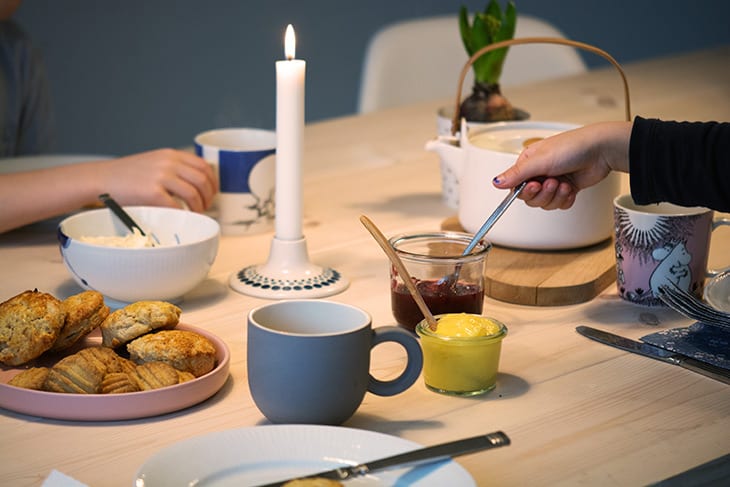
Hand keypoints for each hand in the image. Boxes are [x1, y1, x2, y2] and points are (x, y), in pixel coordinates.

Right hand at [97, 149, 217, 211]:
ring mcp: (161, 176)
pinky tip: (181, 217)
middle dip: (208, 197)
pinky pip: (177, 205)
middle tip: (205, 207)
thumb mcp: (154, 162)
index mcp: (170, 154)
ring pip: (193, 194)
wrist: (101, 178)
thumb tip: (197, 185)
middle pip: (203, 180)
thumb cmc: (127, 175)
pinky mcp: (152, 192)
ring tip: (194, 213)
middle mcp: (168, 163)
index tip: (212, 192)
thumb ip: (174, 168)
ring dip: (199, 207)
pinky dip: (183, 214)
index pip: (203, 165)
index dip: (212, 181)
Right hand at [492, 122, 630, 209]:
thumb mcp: (540, 160)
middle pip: (530, 198)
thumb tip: (496, 182)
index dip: (525, 191)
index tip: (534, 186)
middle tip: (553, 182)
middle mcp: (539, 172)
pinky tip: (571, 188)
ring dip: (555, 196)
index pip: (516, 186)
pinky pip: (559, 204)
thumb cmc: (573, 147)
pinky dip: (565, 199)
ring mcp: (553, 181)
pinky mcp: (566, 189)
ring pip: (545, 203)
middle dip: (543, 194)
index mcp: (529, 162)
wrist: (601, 150)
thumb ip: (516, 174)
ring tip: (564, 183)